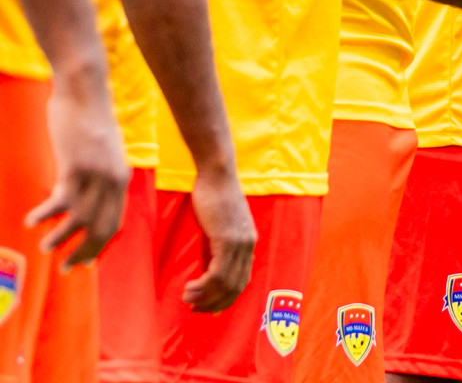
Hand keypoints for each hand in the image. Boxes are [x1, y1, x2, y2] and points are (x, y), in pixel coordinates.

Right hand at [25, 67, 129, 267]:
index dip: (98, 246)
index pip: (115, 223)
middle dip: (84, 253)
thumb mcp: (104, 151)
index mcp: (121, 177)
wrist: (85, 90)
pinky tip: (31, 221)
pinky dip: (46, 214)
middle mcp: (113, 179)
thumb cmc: (89, 119)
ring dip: (61, 238)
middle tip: (65, 268)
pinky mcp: (76, 165)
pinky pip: (61, 200)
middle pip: (102, 228)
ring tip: (45, 247)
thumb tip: (85, 196)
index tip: (82, 261)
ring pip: (82, 220)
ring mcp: (96, 173)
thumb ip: (99, 174)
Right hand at [182, 166, 256, 310]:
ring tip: (188, 300)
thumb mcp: (222, 222)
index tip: (210, 309)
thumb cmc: (215, 195)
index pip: (243, 280)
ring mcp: (239, 242)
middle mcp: (248, 245)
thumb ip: (221, 240)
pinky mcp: (227, 239)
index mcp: (249, 242)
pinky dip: (203, 286)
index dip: (227, 298)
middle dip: (215, 303)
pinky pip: (217, 273)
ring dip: (205, 297)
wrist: (217, 175)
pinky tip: (190, 288)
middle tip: (196, 310)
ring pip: (225, 283)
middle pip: (235, 286)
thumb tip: (210, 258)